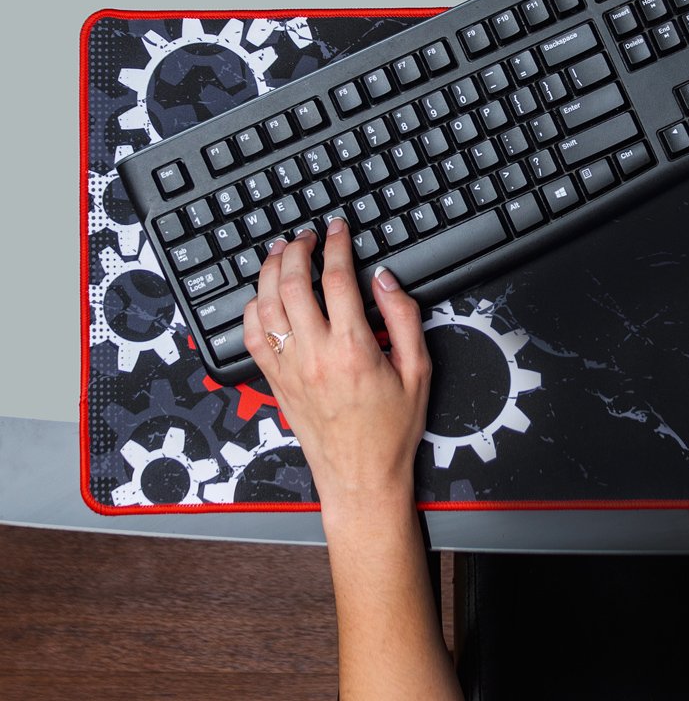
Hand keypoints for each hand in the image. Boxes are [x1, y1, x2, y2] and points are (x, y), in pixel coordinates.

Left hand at [243, 219, 431, 514]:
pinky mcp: (275, 383)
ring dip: (269, 272)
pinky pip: (252, 337)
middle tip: (305, 236)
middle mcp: (315, 355)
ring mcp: (289, 369)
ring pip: (265, 306)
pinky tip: (262, 296)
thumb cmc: (391, 430)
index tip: (337, 229)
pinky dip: (252, 309)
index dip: (337, 245)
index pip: (338, 280)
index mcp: (354, 348)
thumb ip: (404, 319)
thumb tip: (385, 280)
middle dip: (296, 250)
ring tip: (279, 253)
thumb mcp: (418, 371)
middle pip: (292, 284)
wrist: (361, 476)